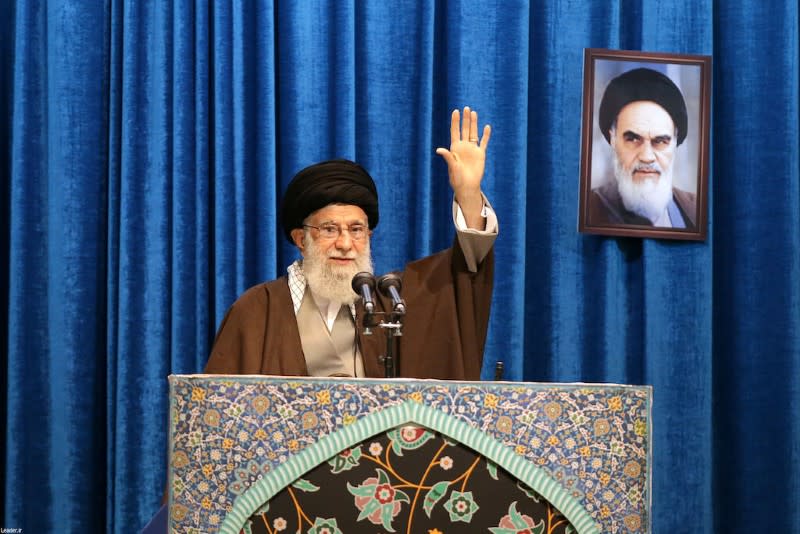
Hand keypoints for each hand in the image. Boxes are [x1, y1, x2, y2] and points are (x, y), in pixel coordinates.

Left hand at [436, 106, 491, 227]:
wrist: (467, 186)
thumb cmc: (457, 178)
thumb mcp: (452, 166)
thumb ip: (448, 157)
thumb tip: (438, 150)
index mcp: (455, 148)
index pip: (455, 131)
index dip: (455, 122)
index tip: (455, 111)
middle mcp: (464, 147)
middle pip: (465, 129)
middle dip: (465, 119)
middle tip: (466, 108)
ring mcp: (472, 149)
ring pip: (474, 133)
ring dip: (474, 123)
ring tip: (473, 113)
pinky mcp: (480, 154)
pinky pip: (483, 142)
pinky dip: (486, 135)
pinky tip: (487, 127)